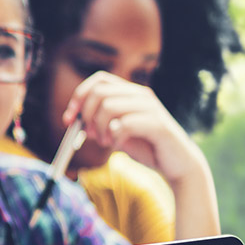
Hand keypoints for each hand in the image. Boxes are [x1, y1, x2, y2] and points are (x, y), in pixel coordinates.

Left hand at [64, 71, 207, 186]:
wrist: (176, 164)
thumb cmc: (147, 147)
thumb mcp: (117, 134)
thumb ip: (99, 125)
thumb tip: (76, 122)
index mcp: (131, 93)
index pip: (99, 80)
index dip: (79, 97)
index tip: (68, 118)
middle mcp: (141, 95)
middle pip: (99, 92)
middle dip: (86, 115)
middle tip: (89, 135)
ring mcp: (150, 108)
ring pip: (107, 107)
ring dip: (99, 129)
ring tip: (107, 143)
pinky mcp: (157, 124)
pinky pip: (123, 124)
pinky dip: (114, 137)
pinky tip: (119, 145)